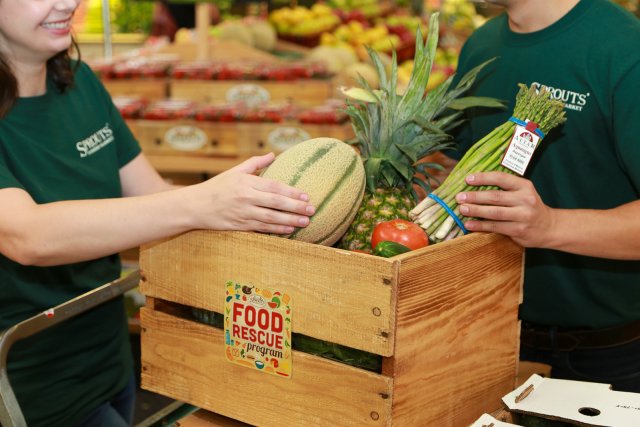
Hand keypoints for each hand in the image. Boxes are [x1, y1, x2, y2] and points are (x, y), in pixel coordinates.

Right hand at [187, 153, 314, 233]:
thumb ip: (255, 163)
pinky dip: (277, 230)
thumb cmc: (217, 187)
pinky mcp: (240, 226)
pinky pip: (262, 229)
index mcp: (246, 182)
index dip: (292, 192)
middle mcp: (246, 198)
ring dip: (290, 220)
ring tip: (306, 222)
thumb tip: (274, 154)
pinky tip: (289, 230)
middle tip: (312, 210)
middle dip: (296, 207)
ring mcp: (243, 213)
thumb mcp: (235, 171)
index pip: (274, 187)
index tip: (306, 195)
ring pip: (271, 218)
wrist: (195, 206)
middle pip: (276, 203)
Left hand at [455, 171, 554, 247]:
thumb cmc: (529, 207)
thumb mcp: (522, 192)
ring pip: (495, 213)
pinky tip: (469, 224)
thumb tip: (474, 185)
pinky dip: (481, 225)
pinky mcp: (519, 230)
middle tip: (459, 197)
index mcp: (524, 186)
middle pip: (495, 197)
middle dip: (475, 197)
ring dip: (476, 211)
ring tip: (462, 209)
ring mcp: (523, 216)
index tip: (468, 179)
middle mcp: (525, 200)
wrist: (549, 227)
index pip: (501, 178)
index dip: (483, 178)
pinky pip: (496, 227)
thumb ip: (504, 188)